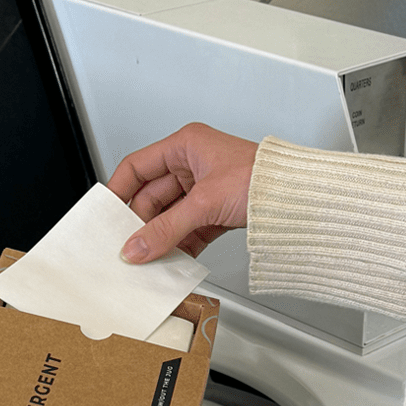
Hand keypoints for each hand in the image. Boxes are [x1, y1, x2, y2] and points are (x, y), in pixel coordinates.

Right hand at [108, 122, 257, 261]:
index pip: (137, 166)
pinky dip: (180, 245)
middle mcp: (193, 164)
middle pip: (152, 196)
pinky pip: (188, 229)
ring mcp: (205, 189)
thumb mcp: (205, 203)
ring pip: (170, 216)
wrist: (299, 198)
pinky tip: (172, 259)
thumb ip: (166, 229)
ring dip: (160, 237)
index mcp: (186, 146)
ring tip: (148, 257)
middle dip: (140, 223)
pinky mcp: (217, 212)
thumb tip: (136, 247)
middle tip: (128, 246)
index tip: (105, 214)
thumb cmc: (263, 179)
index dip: (118, 190)